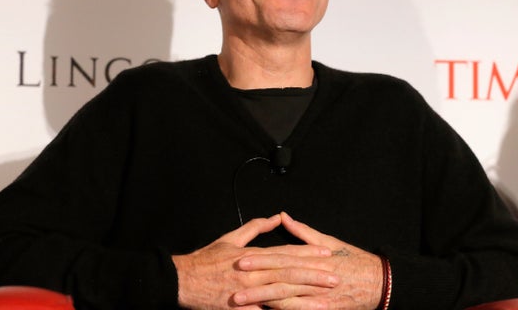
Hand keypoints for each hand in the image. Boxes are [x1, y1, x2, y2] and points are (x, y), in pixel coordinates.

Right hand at [172, 214, 336, 309]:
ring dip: (305, 297)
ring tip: (325, 300)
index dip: (308, 253)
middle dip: (314, 275)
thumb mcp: (230, 238)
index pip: (286, 252)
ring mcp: (247, 292)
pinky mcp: (240, 308)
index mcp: (252, 254)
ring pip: (281, 293)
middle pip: (289, 272)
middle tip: (336, 277)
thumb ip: (255, 227)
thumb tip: (275, 217)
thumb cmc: (206, 260)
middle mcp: (253, 272)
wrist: (182, 280)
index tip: (327, 254)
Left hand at [232, 212, 382, 309]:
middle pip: (279, 278)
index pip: (280, 257)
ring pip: (286, 298)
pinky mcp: (324, 308)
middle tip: (233, 285)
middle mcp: (312, 275)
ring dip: (263, 301)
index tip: (239, 261)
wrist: (379, 281)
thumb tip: (283, 216)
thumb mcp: (328, 241)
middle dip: (255, 282)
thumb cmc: (353, 260)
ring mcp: (318, 294)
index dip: (259, 259)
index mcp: (311, 257)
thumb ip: (303, 232)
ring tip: (242, 304)